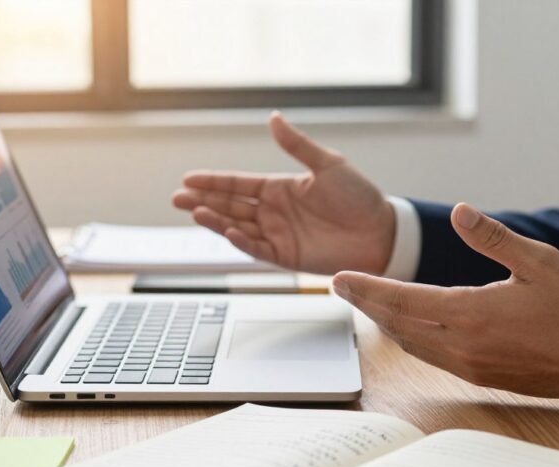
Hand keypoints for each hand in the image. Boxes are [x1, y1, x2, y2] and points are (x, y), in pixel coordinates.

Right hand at [172, 112, 394, 274]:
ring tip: (194, 212)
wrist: (381, 233)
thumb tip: (273, 118)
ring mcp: (278, 235)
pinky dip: (241, 241)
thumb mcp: (328, 164)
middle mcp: (273, 212)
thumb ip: (297, 145)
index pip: (238, 184)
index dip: (213, 182)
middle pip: (230, 205)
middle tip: (177, 197)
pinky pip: (257, 249)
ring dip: (215, 220)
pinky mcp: (286, 257)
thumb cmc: (359, 198)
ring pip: (238, 227)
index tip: (188, 178)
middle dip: (203, 201)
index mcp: (279, 188)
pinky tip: (227, 231)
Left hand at [332, 204, 558, 399]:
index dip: (367, 288)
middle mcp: (462, 344)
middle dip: (365, 304)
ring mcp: (469, 365)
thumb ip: (493, 237)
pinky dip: (409, 338)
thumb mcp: (539, 260)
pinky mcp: (480, 376)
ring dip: (384, 322)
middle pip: (397, 323)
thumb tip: (459, 212)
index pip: (403, 299)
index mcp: (472, 313)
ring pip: (411, 343)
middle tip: (339, 286)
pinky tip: (404, 327)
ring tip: (365, 303)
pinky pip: (430, 356)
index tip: (339, 278)